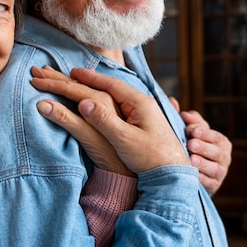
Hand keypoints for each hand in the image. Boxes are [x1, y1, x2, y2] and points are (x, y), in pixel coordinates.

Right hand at [32, 67, 189, 173]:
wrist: (175, 174)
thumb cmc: (152, 159)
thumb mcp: (126, 140)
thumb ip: (105, 121)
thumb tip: (84, 102)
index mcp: (139, 103)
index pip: (110, 85)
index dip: (90, 78)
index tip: (73, 72)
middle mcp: (143, 104)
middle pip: (112, 88)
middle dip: (91, 81)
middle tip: (72, 74)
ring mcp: (145, 113)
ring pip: (116, 96)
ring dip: (98, 89)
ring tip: (84, 84)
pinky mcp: (144, 123)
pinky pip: (120, 105)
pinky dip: (106, 100)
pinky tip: (102, 102)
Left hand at [169, 98, 231, 194]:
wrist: (190, 175)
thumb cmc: (190, 148)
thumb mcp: (190, 132)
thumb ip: (184, 119)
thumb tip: (172, 101)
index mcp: (220, 141)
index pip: (214, 135)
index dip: (203, 132)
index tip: (190, 129)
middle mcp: (224, 157)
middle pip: (217, 151)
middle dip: (204, 147)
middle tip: (191, 144)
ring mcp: (220, 173)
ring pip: (215, 168)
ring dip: (203, 163)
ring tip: (192, 160)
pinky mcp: (214, 186)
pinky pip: (209, 183)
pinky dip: (202, 180)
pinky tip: (193, 176)